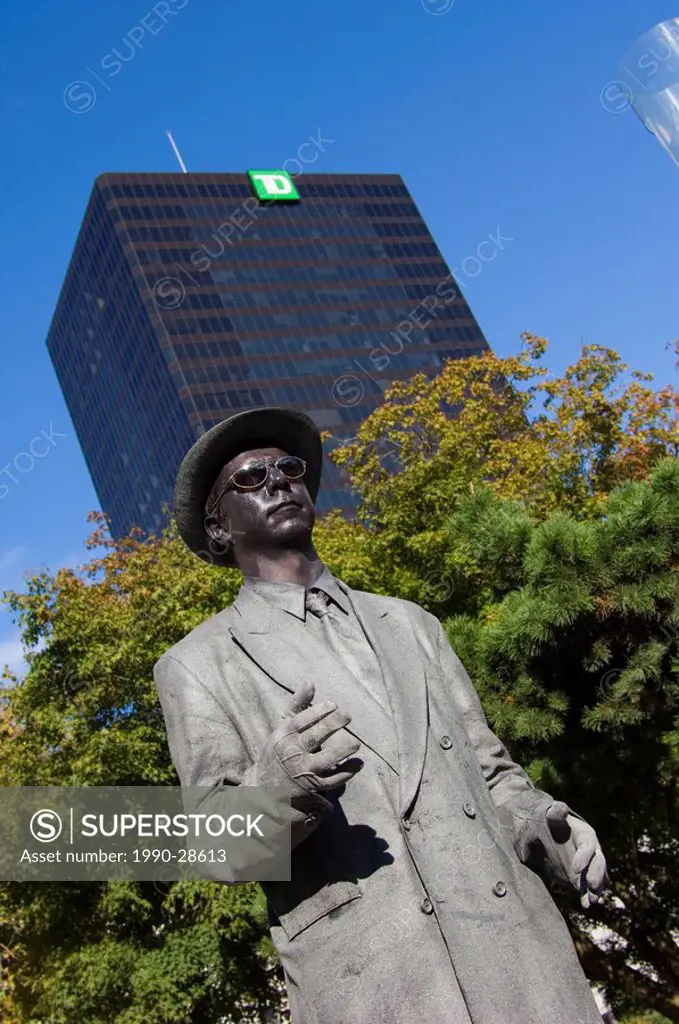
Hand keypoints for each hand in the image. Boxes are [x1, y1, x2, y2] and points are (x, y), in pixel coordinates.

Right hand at [254, 680, 363, 804]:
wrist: (264, 786)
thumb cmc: (279, 750)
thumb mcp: (283, 726)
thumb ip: (297, 704)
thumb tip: (310, 681)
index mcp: (284, 735)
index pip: (302, 720)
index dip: (319, 711)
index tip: (333, 705)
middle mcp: (291, 752)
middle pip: (315, 737)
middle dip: (333, 724)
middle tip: (347, 715)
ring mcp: (302, 771)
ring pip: (326, 760)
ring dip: (343, 751)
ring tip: (355, 743)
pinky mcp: (312, 786)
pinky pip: (332, 780)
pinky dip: (347, 772)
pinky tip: (358, 764)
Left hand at [546, 801, 606, 908]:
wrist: (544, 834)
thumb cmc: (548, 824)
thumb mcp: (550, 818)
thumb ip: (555, 814)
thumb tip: (559, 807)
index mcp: (585, 835)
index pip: (588, 846)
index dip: (584, 857)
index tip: (575, 869)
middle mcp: (591, 850)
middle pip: (598, 863)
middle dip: (596, 875)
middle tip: (592, 886)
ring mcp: (588, 865)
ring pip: (596, 877)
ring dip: (596, 889)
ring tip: (592, 901)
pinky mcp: (582, 877)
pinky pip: (588, 888)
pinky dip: (588, 896)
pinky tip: (587, 905)